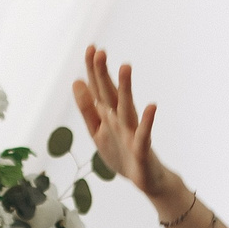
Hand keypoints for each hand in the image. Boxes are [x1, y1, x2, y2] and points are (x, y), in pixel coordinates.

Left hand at [71, 47, 169, 198]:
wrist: (145, 179)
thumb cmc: (122, 153)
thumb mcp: (98, 131)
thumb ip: (87, 108)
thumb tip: (77, 81)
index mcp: (108, 115)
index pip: (98, 89)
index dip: (93, 70)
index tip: (91, 48)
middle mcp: (120, 118)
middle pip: (109, 94)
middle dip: (103, 74)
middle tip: (99, 51)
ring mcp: (132, 132)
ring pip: (127, 108)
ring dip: (125, 89)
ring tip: (125, 67)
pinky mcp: (141, 148)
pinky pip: (144, 134)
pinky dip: (147, 121)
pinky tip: (151, 107)